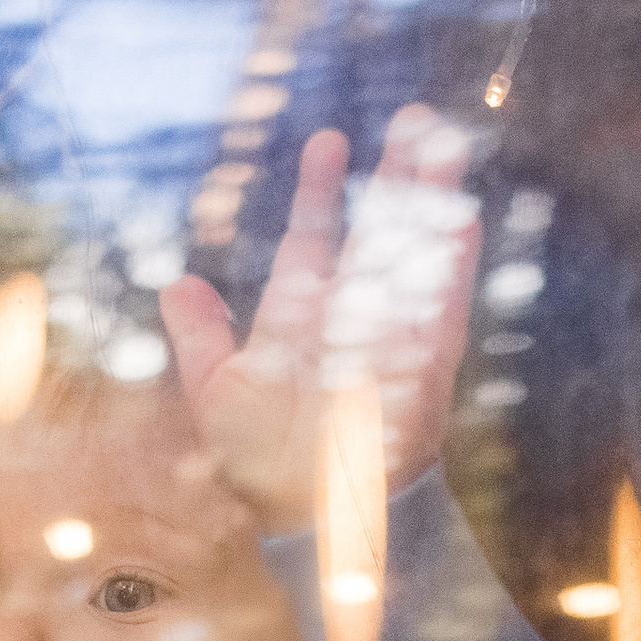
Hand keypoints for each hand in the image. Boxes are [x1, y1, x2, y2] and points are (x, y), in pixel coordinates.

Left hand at [158, 105, 480, 534]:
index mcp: (301, 320)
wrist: (307, 519)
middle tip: (416, 120)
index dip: (320, 193)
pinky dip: (451, 266)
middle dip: (396, 179)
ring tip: (444, 144)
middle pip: (378, 234)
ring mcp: (389, 339)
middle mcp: (350, 321)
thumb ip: (200, 339)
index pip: (314, 242)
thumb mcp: (216, 396)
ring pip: (414, 257)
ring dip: (431, 202)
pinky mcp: (422, 369)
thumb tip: (176, 283)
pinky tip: (463, 217)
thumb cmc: (259, 468)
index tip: (327, 142)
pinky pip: (441, 310)